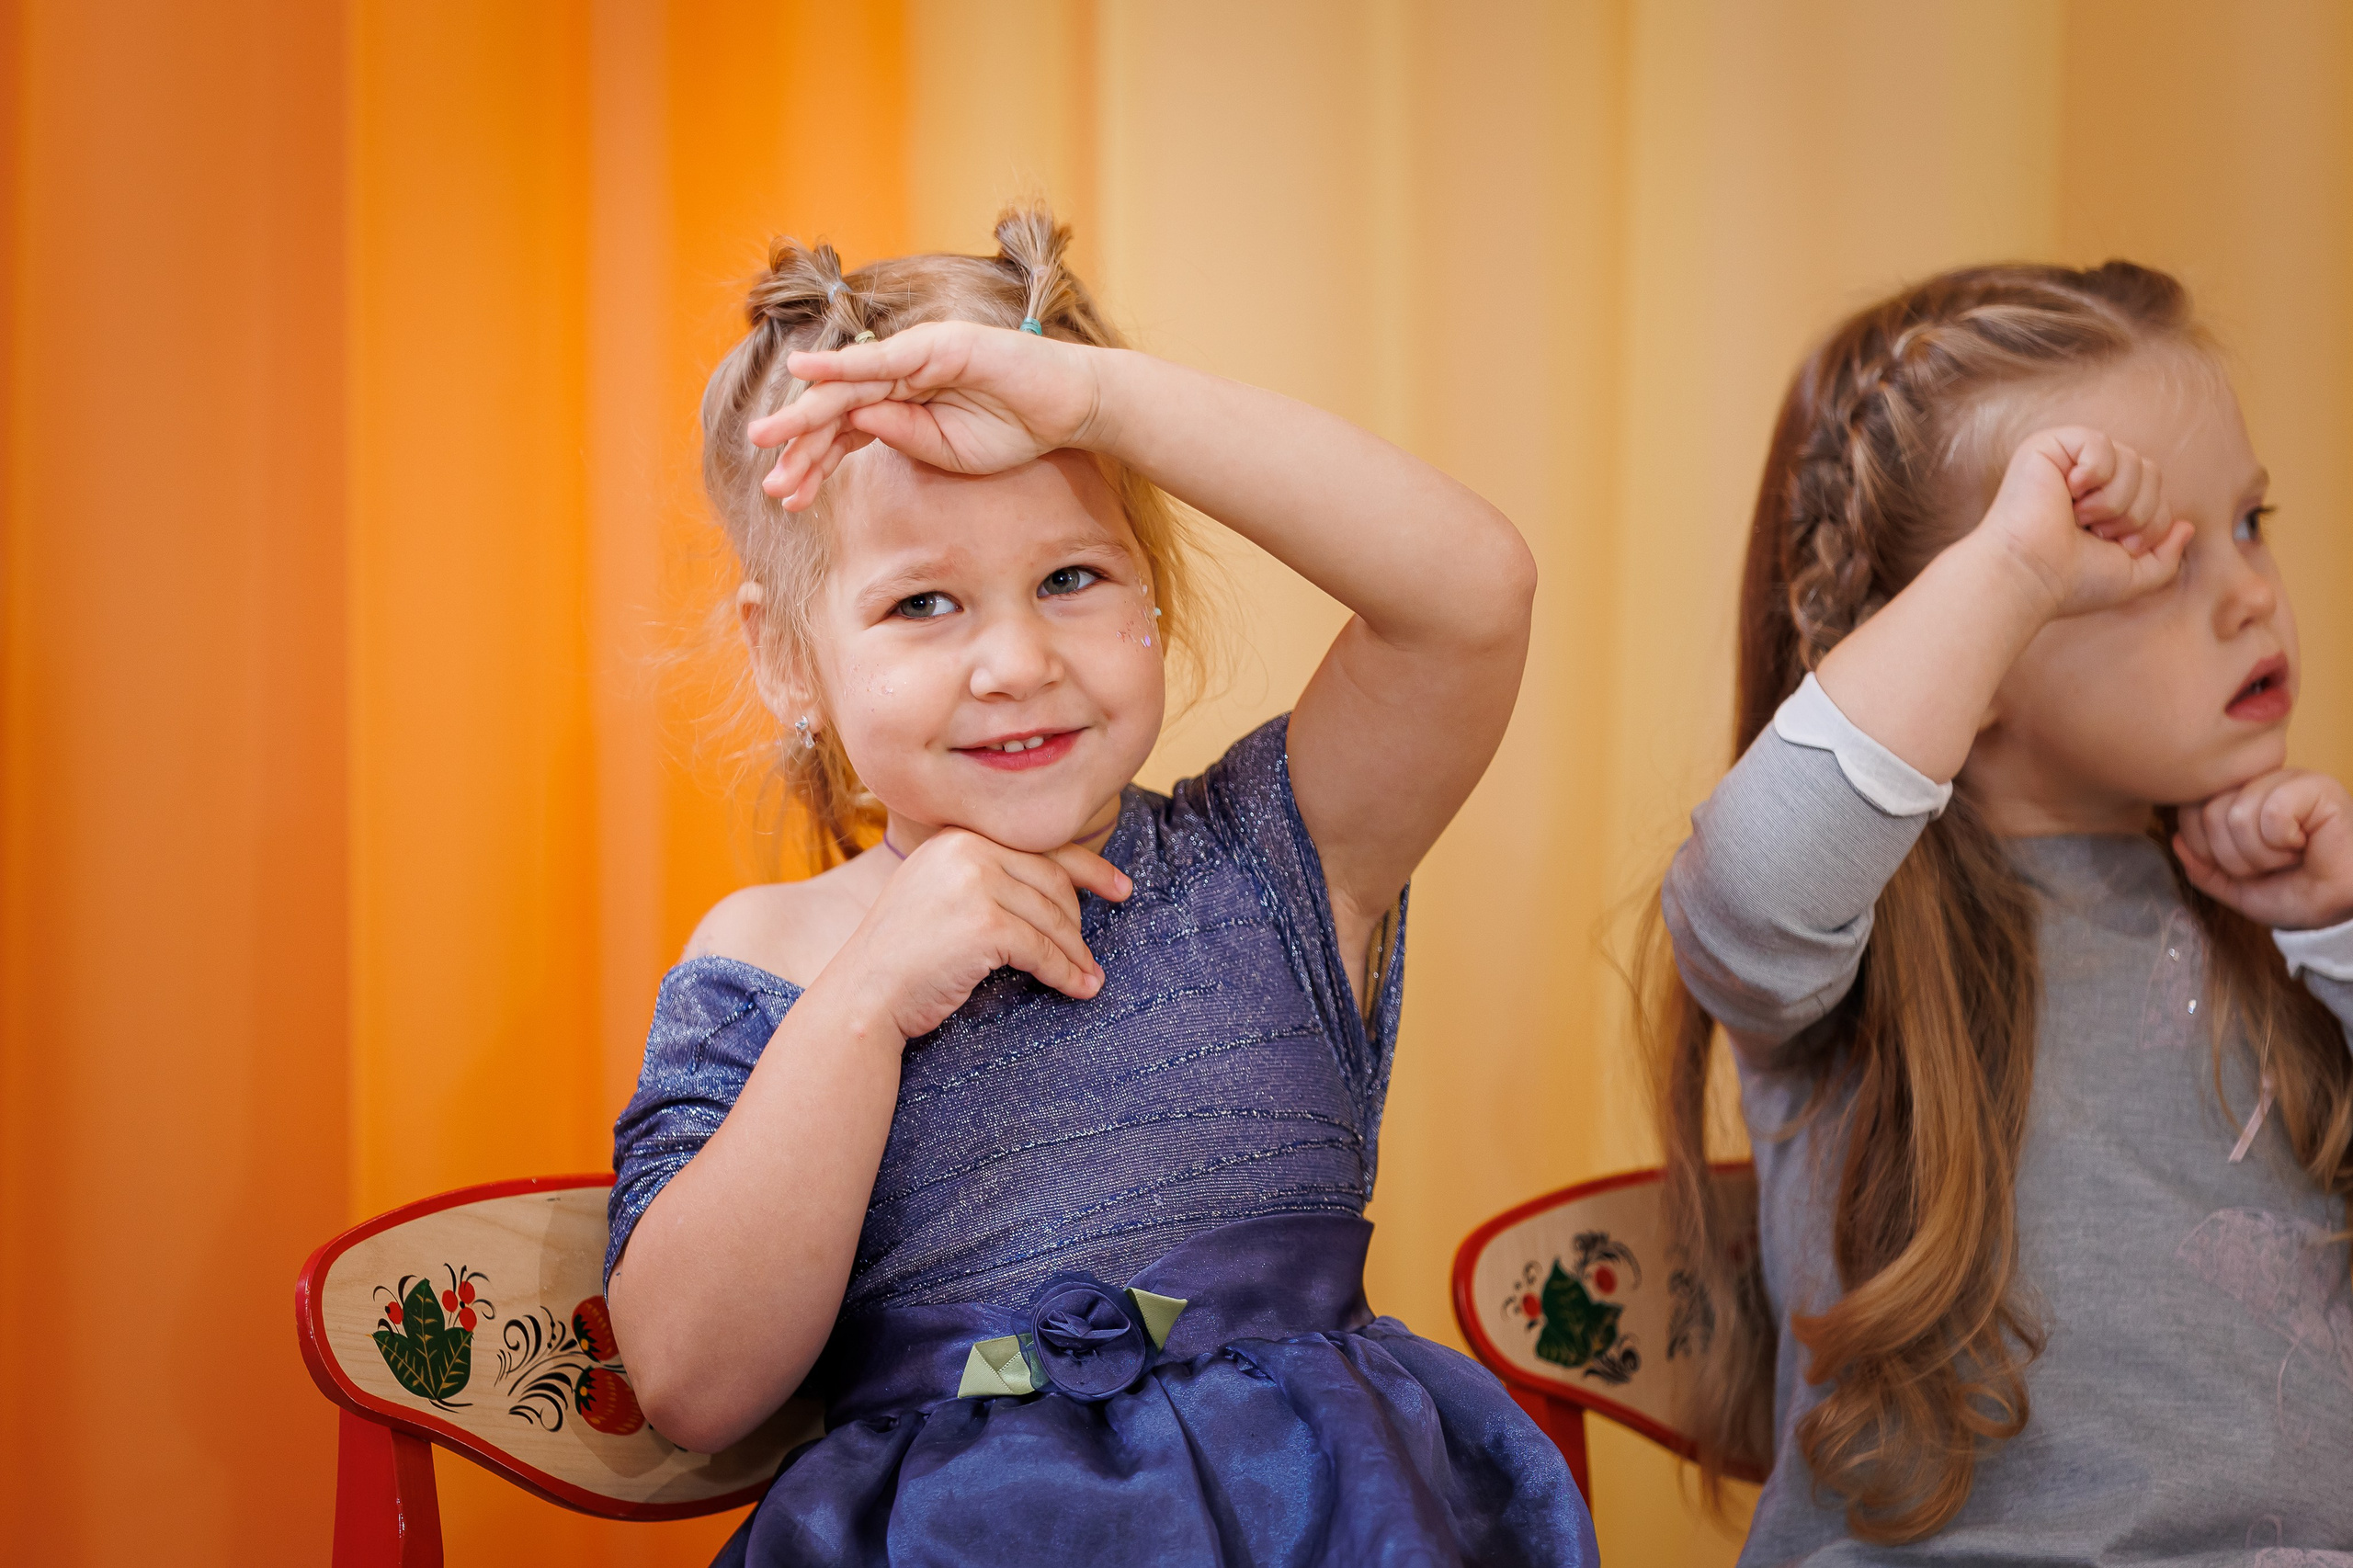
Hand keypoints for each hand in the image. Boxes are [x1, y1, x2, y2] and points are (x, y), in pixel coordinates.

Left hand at [746, 321, 1105, 509]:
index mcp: (900, 401)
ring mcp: (915, 354)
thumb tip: (854, 423)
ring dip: (805, 413)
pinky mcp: (935, 345)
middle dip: (797, 444)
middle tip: (768, 481)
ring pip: (847, 385)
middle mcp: (899, 373)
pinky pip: (880, 358)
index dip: (813, 461)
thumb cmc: (1015, 428)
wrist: (1071, 407)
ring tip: (768, 439)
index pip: (844, 430)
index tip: (786, 497)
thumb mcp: (947, 450)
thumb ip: (901, 436)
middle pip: (835, 409)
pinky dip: (840, 364)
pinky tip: (805, 373)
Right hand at [819, 828, 1130, 1041]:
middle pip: (1052, 880)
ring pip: (1053, 918)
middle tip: (1093, 952)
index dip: (1088, 866)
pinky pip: (1044, 951)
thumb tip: (1061, 888)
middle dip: (1080, 920)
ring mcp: (976, 885)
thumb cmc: (901, 955)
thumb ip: (984, 876)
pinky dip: (1066, 973)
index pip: (1038, 845)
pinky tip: (1079, 988)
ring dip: (1076, 953)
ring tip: (1090, 976)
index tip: (1121, 887)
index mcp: (957, 836)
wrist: (862, 995)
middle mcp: (967, 850)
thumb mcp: (938, 893)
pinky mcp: (985, 925)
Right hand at [1971, 426, 2194, 621]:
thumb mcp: (2134, 576)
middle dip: (2136, 511)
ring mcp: (2067, 462)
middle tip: (2099, 533)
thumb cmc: (2072, 582)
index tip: (2118, 547)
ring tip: (2081, 518)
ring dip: (2114, 499)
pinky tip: (2069, 492)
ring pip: (2130, 459)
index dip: (2151, 522)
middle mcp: (2086, 481)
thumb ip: (2166, 555)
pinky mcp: (2047, 447)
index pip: (2155, 493)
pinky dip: (2094, 472)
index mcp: (2103, 505)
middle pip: (2149, 472)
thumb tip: (2186, 526)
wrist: (2030, 576)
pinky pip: (2099, 444)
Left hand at [2175, 769, 2352, 929]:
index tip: (2241, 867)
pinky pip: (2272, 811)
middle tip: (2271, 864)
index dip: (2205, 849)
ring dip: (2262, 854)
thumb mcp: (2237, 888)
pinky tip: (2305, 844)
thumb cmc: (2297, 892)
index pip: (2189, 810)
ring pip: (2237, 814)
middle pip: (2210, 814)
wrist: (2340, 908)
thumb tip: (2174, 838)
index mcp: (2236, 799)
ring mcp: (2285, 780)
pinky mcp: (2314, 785)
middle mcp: (2258, 784)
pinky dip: (2283, 841)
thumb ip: (2202, 868)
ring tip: (2290, 856)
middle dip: (2236, 858)